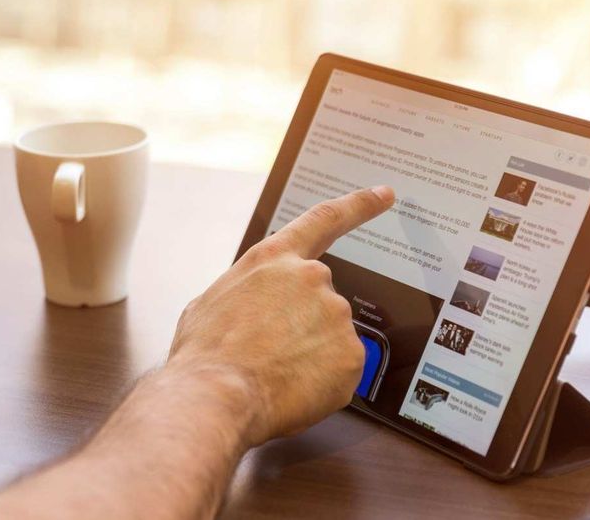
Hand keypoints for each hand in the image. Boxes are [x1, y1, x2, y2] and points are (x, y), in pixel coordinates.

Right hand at [167, 186, 394, 447]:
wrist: (216, 394)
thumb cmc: (205, 352)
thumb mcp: (211, 303)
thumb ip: (248, 293)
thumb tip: (254, 310)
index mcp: (274, 259)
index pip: (324, 220)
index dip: (359, 206)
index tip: (384, 195)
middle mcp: (311, 278)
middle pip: (320, 301)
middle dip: (301, 327)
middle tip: (269, 354)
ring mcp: (336, 315)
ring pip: (330, 338)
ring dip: (309, 355)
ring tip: (273, 373)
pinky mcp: (352, 354)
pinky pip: (341, 370)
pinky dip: (321, 381)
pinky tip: (291, 387)